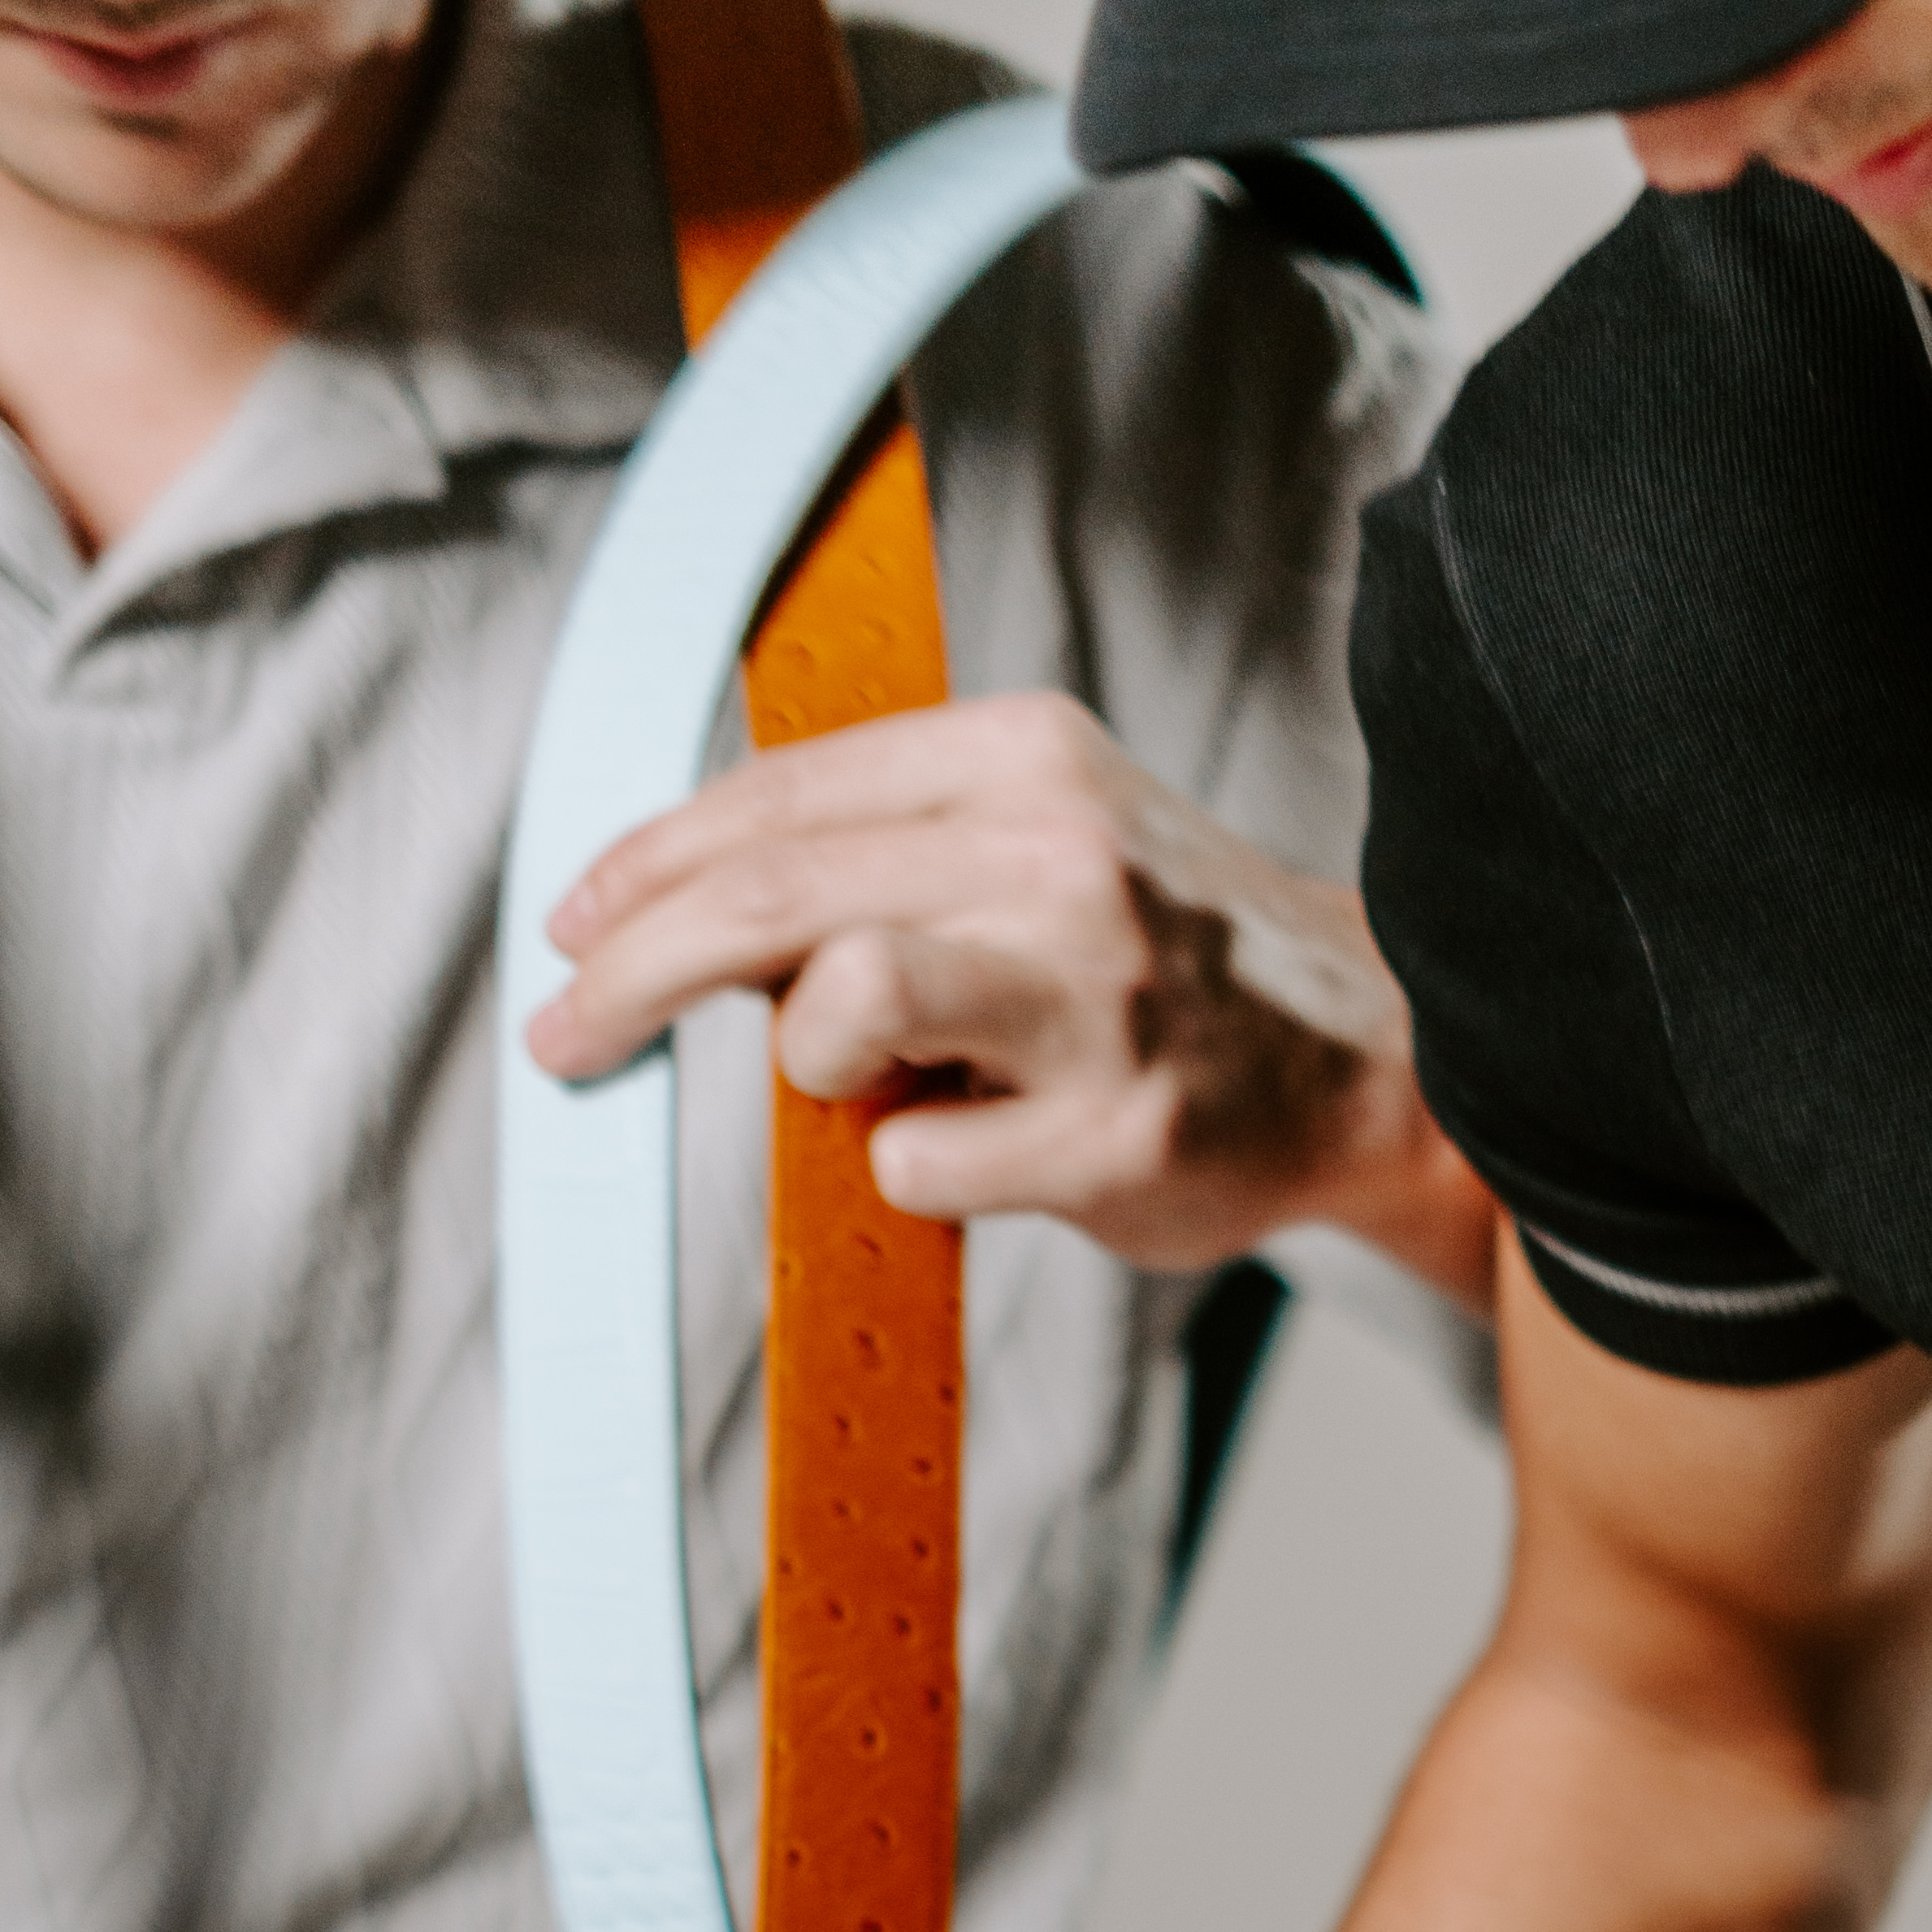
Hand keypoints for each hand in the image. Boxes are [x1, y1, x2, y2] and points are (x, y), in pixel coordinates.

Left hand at [527, 693, 1497, 1301]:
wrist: (1367, 1056)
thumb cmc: (1166, 967)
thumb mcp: (1037, 839)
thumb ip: (888, 851)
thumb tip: (683, 911)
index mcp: (1018, 759)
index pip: (776, 797)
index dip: (646, 868)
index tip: (573, 927)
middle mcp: (1053, 853)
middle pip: (770, 893)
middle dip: (633, 970)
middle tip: (564, 1036)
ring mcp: (1089, 995)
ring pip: (839, 1007)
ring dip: (814, 1064)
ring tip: (876, 1085)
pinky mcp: (1110, 1131)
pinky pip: (919, 1162)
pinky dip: (919, 1172)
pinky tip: (990, 1153)